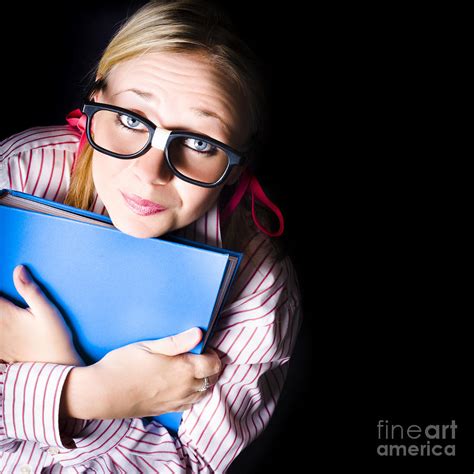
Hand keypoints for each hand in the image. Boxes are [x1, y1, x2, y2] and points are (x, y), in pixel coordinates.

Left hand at [0, 265, 83, 365]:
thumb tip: (19, 269)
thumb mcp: (48, 312)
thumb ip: (31, 291)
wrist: (58, 369)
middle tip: (4, 302)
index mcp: (7, 315)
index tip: (1, 282)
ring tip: (5, 315)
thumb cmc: (56, 339)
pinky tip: (4, 328)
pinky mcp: (2, 354)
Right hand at [61, 328, 221, 419]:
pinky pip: (190, 404)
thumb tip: (199, 333)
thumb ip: (177, 341)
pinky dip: (194, 394)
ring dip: (204, 381)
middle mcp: (184, 388)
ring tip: (194, 369)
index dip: (213, 354)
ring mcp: (175, 401)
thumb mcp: (149, 346)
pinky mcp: (166, 410)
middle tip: (201, 355)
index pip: (214, 364)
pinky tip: (185, 386)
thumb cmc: (123, 364)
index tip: (204, 346)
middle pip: (212, 379)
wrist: (102, 393)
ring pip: (203, 393)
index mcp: (183, 369)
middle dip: (211, 367)